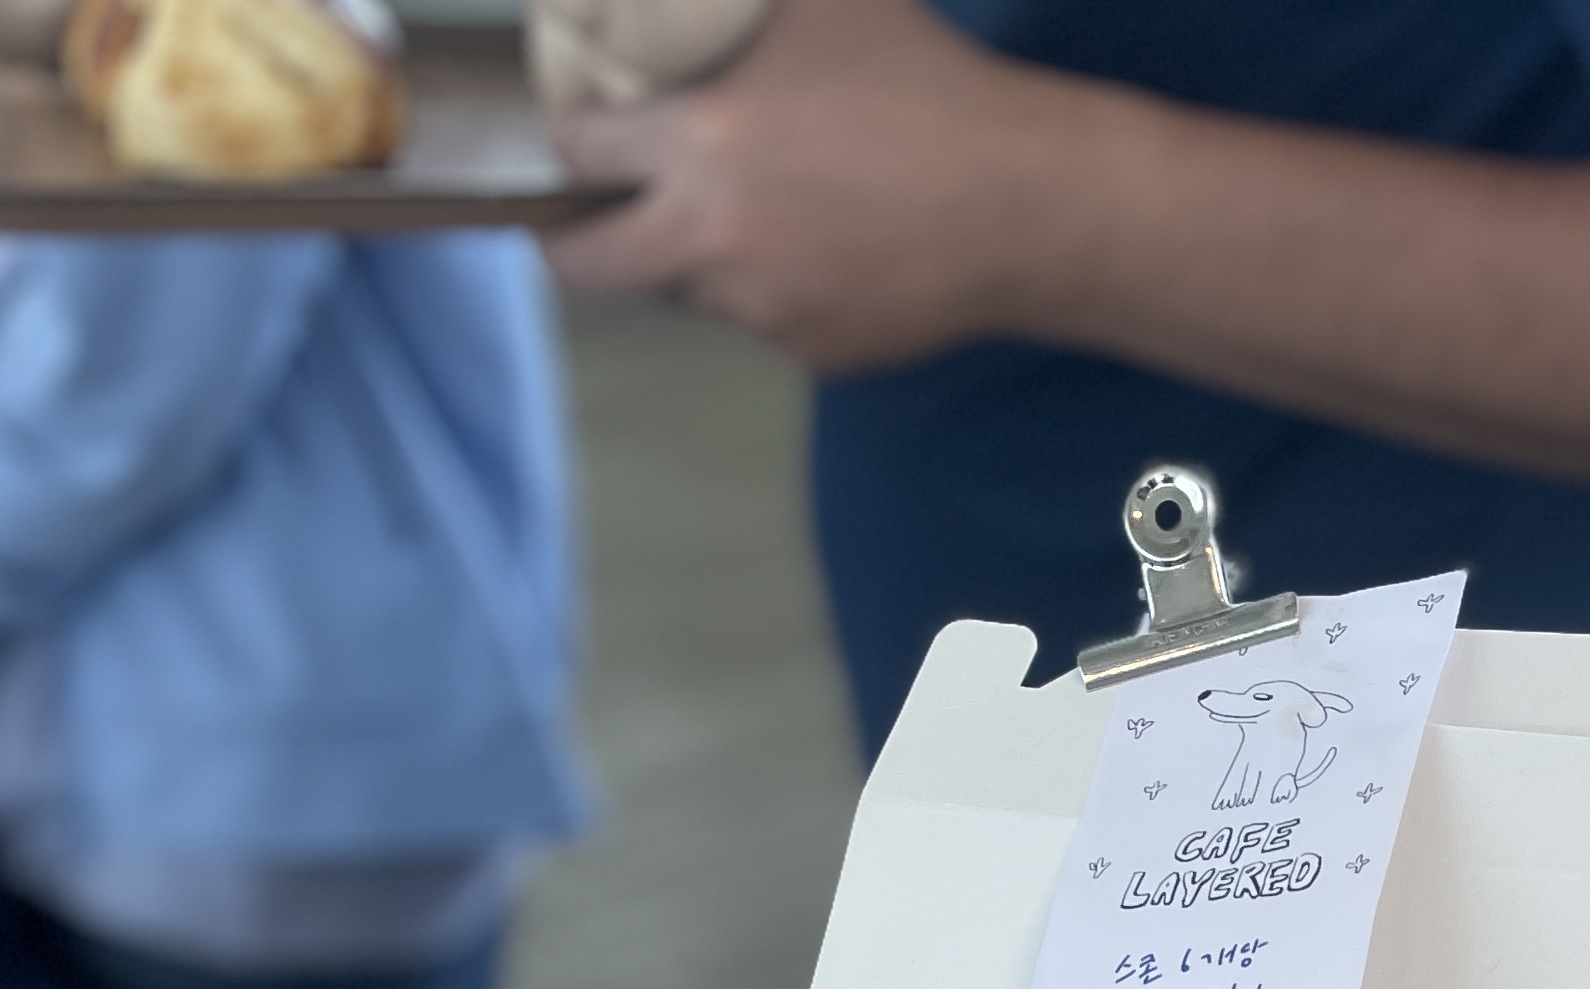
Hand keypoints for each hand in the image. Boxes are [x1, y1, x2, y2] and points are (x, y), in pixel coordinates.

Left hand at [548, 0, 1059, 362]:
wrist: (1021, 203)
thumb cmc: (923, 84)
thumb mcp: (821, 4)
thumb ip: (731, 5)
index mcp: (697, 144)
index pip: (576, 149)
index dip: (568, 137)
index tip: (575, 135)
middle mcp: (711, 240)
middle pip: (591, 266)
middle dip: (574, 243)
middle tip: (588, 219)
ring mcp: (759, 309)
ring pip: (690, 289)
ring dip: (699, 256)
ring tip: (761, 211)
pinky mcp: (810, 353)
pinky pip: (767, 321)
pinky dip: (780, 288)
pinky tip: (835, 248)